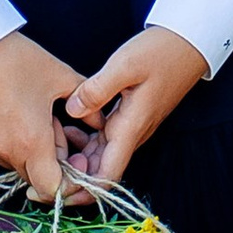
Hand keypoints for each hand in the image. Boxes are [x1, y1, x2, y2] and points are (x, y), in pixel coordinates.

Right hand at [0, 33, 88, 197]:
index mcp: (32, 140)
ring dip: (23, 151)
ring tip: (24, 115)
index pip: (52, 188)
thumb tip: (100, 121)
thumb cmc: (14, 58)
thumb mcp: (59, 76)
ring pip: (11, 164)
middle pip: (34, 176)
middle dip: (48, 159)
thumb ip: (87, 105)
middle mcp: (5, 151)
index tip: (72, 157)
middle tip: (50, 125)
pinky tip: (2, 117)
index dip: (67, 179)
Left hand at [61, 27, 207, 188]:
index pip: (107, 176)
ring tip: (52, 141)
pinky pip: (104, 139)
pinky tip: (70, 124)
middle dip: (73, 175)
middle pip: (100, 170)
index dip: (82, 189)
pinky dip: (85, 139)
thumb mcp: (125, 65)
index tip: (57, 187)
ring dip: (77, 156)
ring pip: (101, 155)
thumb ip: (97, 90)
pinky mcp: (130, 118)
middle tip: (44, 165)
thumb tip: (72, 111)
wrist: (187, 43)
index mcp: (131, 128)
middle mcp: (133, 134)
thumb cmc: (161, 52)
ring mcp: (132, 127)